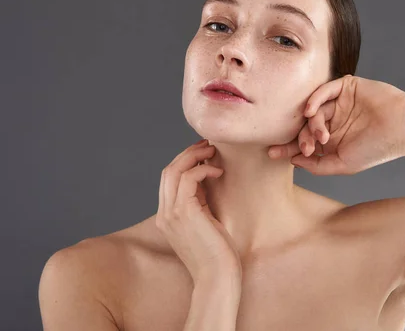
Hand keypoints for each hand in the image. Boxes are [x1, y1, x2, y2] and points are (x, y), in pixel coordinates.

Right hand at [156, 139, 241, 285]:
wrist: (218, 279)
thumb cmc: (218, 255)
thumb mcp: (206, 223)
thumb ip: (200, 203)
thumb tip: (207, 178)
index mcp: (168, 217)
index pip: (168, 179)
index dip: (185, 161)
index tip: (204, 153)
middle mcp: (165, 214)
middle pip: (168, 171)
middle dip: (188, 153)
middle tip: (209, 146)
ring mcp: (171, 214)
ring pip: (174, 170)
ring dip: (194, 156)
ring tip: (213, 152)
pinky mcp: (184, 213)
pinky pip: (188, 179)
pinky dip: (203, 170)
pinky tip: (218, 172)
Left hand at [268, 75, 404, 174]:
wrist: (402, 129)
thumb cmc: (376, 149)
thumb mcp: (343, 164)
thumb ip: (317, 165)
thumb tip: (293, 160)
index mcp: (332, 139)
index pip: (304, 141)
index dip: (288, 147)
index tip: (271, 153)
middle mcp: (333, 120)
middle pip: (305, 125)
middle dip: (301, 138)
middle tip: (305, 147)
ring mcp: (339, 103)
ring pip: (314, 109)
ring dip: (312, 123)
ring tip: (321, 136)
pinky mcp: (346, 87)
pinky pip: (324, 90)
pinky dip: (314, 99)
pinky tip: (310, 112)